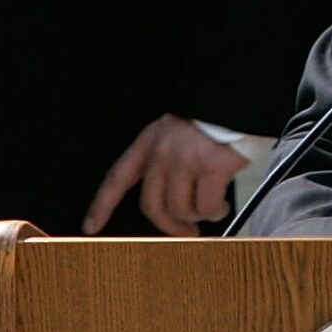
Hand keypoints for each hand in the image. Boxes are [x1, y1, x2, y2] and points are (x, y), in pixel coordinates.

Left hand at [83, 114, 250, 234]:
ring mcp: (186, 160)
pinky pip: (207, 207)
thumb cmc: (213, 120)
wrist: (240, 99)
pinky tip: (223, 204)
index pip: (117, 177)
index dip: (101, 205)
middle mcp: (162, 152)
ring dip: (197, 217)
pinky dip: (215, 211)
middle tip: (186, 232)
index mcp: (149, 141)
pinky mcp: (211, 168)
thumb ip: (163, 162)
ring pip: (180, 210)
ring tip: (212, 208)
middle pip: (151, 205)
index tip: (91, 227)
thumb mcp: (175, 133)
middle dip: (169, 226)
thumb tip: (167, 204)